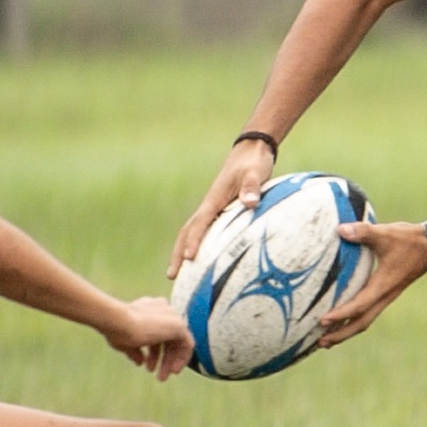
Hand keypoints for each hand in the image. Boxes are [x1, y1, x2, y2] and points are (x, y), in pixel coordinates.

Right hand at [104, 296, 194, 380]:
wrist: (119, 321)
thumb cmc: (117, 329)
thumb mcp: (126, 342)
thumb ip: (136, 351)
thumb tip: (140, 362)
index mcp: (150, 309)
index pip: (157, 333)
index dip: (154, 352)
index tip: (148, 366)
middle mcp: (163, 310)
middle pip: (168, 339)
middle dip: (163, 359)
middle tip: (158, 376)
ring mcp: (172, 316)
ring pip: (177, 343)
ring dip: (170, 362)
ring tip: (161, 378)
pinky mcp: (179, 325)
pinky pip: (188, 344)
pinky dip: (182, 358)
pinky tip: (173, 371)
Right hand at [168, 138, 277, 277]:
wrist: (251, 151)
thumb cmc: (253, 162)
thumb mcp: (255, 172)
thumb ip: (251, 187)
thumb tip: (249, 203)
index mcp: (214, 199)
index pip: (200, 223)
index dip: (194, 241)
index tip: (189, 258)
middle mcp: (210, 206)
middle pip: (188, 232)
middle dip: (178, 253)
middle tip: (172, 275)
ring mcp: (213, 209)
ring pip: (193, 232)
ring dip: (183, 251)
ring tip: (178, 274)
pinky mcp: (220, 211)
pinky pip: (205, 232)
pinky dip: (198, 246)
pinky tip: (203, 261)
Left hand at [316, 221, 426, 347]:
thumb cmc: (408, 240)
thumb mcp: (385, 233)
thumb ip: (363, 232)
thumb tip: (340, 230)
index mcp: (383, 286)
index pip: (359, 305)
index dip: (341, 314)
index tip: (322, 320)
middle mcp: (384, 296)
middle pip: (361, 323)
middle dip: (340, 334)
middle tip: (319, 342)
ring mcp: (386, 297)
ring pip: (364, 321)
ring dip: (345, 332)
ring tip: (325, 340)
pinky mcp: (386, 293)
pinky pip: (368, 313)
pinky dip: (352, 320)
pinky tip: (341, 320)